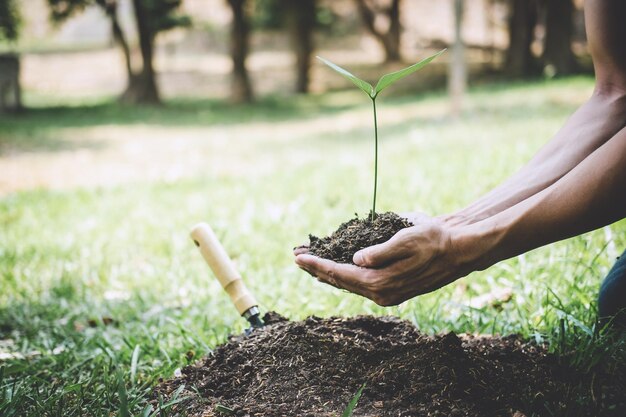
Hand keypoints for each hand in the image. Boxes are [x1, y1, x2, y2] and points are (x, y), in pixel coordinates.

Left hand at [295, 219, 467, 305]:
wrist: (459, 250)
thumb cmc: (434, 240)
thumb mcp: (406, 240)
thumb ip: (379, 252)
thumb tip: (355, 260)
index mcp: (381, 282)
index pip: (339, 274)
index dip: (317, 265)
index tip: (298, 257)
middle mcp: (381, 293)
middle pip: (340, 282)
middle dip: (317, 270)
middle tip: (296, 259)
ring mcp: (387, 294)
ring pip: (349, 285)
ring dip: (328, 273)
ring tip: (309, 264)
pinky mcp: (392, 290)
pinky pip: (360, 284)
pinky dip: (343, 276)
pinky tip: (335, 270)